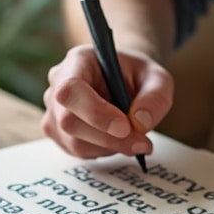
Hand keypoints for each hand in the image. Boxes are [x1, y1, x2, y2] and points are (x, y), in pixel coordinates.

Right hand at [41, 44, 173, 159]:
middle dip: (109, 138)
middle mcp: (58, 85)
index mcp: (78, 61)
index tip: (125, 126)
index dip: (95, 112)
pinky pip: (78, 152)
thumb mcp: (158, 78)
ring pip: (74, 142)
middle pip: (70, 122)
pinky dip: (104, 151)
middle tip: (142, 142)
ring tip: (135, 139)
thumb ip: (156, 96)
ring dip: (110, 147)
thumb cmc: (137, 75)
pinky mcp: (59, 133)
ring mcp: (55, 111)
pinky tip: (119, 140)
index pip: (70, 89)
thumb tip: (140, 122)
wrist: (126, 81)